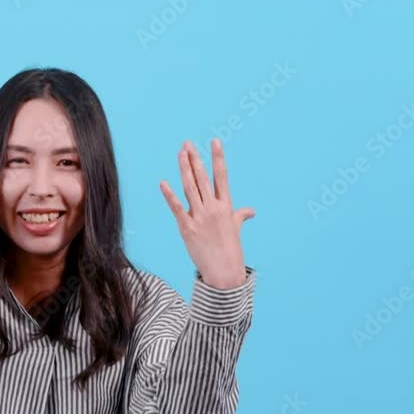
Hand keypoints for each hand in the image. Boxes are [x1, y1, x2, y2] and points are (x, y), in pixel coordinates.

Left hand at [159, 138, 254, 288]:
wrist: (224, 272)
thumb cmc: (231, 250)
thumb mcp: (236, 229)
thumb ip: (240, 216)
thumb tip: (250, 211)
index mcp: (226, 206)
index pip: (221, 176)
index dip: (217, 158)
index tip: (214, 141)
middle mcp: (213, 208)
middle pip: (202, 178)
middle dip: (195, 159)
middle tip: (188, 143)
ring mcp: (199, 217)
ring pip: (190, 188)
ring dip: (184, 169)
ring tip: (180, 153)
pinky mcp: (187, 228)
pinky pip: (177, 208)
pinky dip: (170, 195)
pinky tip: (163, 183)